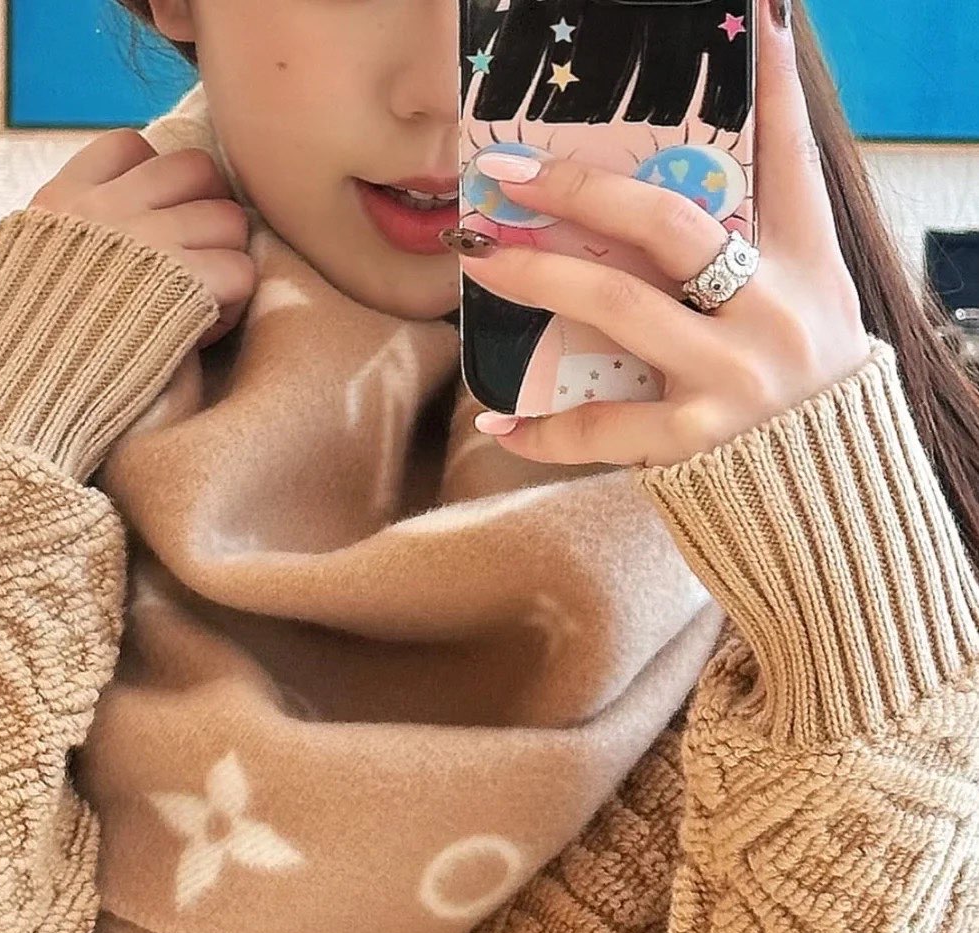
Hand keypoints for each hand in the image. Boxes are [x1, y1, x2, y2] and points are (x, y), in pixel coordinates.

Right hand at [28, 130, 255, 349]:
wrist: (14, 405)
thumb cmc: (10, 358)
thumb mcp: (14, 274)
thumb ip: (57, 243)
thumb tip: (91, 239)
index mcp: (62, 201)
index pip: (132, 147)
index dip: (155, 186)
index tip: (147, 233)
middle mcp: (107, 209)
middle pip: (196, 169)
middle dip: (204, 214)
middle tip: (191, 267)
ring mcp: (147, 243)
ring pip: (229, 219)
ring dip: (225, 262)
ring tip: (199, 306)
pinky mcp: (183, 287)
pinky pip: (241, 272)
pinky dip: (232, 306)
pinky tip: (201, 334)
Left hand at [457, 0, 873, 467]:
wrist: (832, 503)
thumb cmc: (803, 396)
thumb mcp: (809, 307)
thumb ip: (760, 254)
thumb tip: (694, 198)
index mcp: (805, 266)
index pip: (791, 161)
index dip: (775, 91)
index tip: (757, 24)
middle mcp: (771, 311)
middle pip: (666, 225)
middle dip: (580, 190)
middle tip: (510, 172)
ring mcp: (731, 375)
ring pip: (616, 306)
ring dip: (538, 279)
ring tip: (481, 264)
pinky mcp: (695, 441)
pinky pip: (601, 425)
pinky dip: (545, 429)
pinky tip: (500, 420)